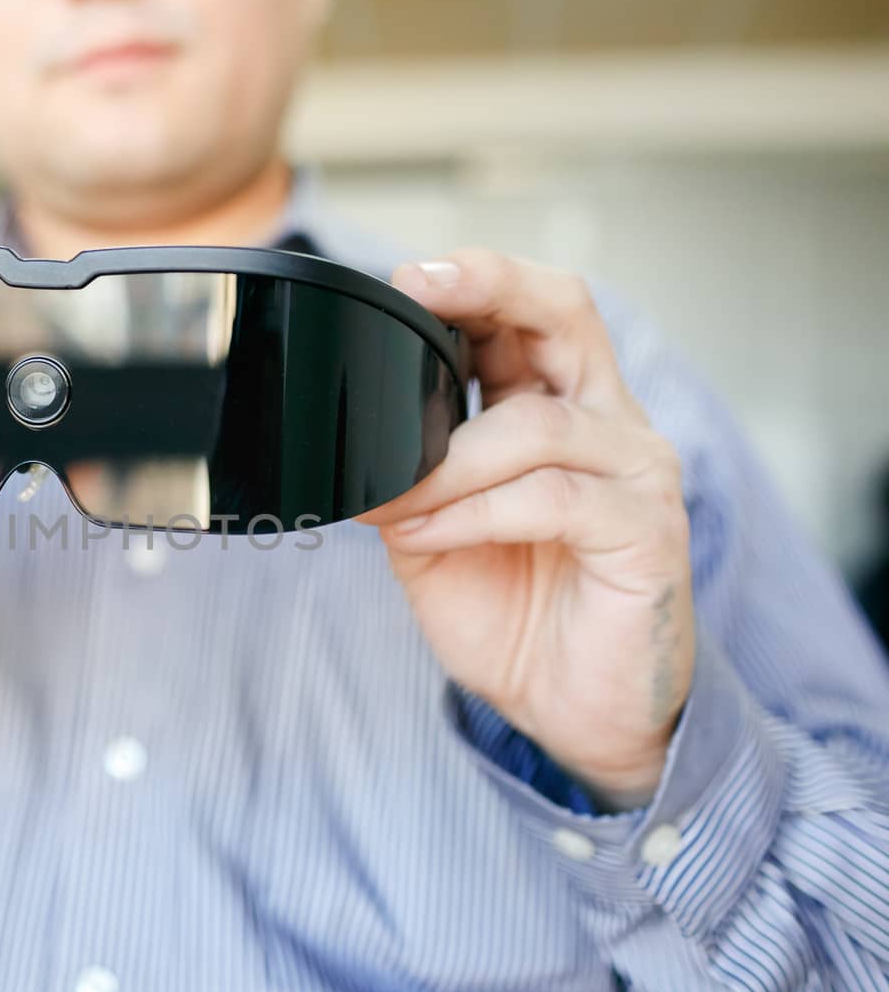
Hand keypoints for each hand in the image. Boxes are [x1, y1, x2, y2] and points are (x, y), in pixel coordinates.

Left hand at [359, 249, 694, 808]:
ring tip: (396, 501)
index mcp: (557, 411)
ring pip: (537, 425)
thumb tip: (345, 440)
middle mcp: (607, 425)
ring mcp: (636, 474)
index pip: (531, 314)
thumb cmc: (514, 613)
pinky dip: (473, 513)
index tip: (404, 279)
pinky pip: (550, 499)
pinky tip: (429, 535)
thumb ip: (406, 479)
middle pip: (567, 315)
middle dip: (490, 288)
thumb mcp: (435, 535)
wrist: (571, 713)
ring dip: (446, 461)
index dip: (476, 280)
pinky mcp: (646, 532)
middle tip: (417, 291)